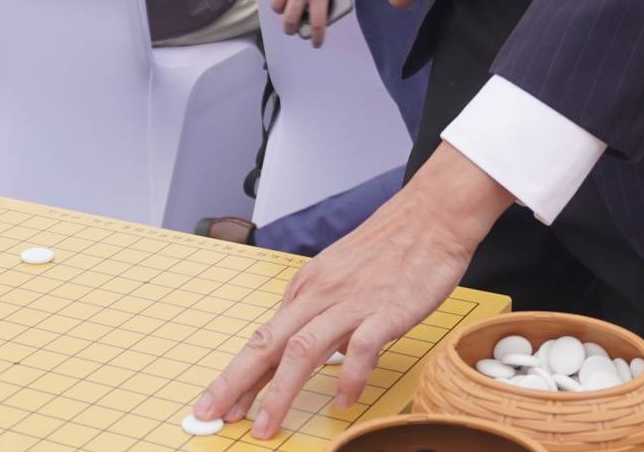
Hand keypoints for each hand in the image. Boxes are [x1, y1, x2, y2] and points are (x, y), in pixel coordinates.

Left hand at [193, 145, 509, 437]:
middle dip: (236, 383)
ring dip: (280, 391)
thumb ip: (320, 310)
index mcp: (307, 287)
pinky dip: (349, 377)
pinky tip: (342, 402)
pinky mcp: (386, 310)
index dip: (237, 374)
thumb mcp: (339, 274)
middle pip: (269, 343)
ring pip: (303, 349)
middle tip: (213, 414)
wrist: (430, 216)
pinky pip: (362, 348)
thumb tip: (307, 351)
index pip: (263, 337)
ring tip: (266, 427)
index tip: (216, 403)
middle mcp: (321, 294)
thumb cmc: (389, 246)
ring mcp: (352, 303)